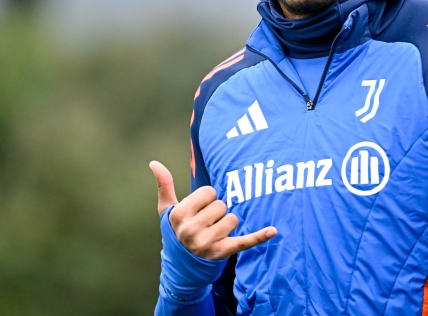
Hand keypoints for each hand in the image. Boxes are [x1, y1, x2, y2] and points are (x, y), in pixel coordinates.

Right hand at [149, 160, 276, 259]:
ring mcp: (207, 243)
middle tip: (207, 222)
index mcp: (179, 215)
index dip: (207, 198)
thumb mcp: (168, 209)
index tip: (199, 209)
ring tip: (215, 231)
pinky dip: (259, 236)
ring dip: (228, 223)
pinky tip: (273, 231)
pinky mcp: (222, 253)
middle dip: (217, 211)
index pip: (209, 192)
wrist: (181, 265)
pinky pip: (244, 242)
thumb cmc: (176, 230)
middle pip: (221, 205)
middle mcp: (191, 230)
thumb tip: (154, 163)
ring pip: (233, 219)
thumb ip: (164, 185)